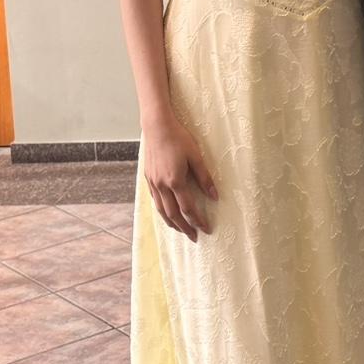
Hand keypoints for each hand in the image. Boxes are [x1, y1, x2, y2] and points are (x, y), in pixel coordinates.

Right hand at [143, 116, 218, 241]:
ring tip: (180, 230)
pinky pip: (155, 200)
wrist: (157, 127)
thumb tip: (215, 196)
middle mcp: (162, 185)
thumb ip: (205, 177)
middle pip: (173, 214)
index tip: (206, 229)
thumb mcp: (196, 156)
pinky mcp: (148, 178)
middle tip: (194, 237)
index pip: (188, 208)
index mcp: (176, 181)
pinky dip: (161, 211)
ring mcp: (153, 182)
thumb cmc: (179, 138)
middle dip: (184, 227)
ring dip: (172, 222)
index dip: (197, 220)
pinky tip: (167, 213)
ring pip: (161, 210)